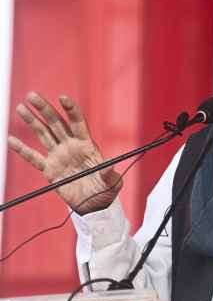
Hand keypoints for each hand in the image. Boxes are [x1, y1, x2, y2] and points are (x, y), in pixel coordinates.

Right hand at [7, 92, 121, 214]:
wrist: (94, 204)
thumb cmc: (106, 190)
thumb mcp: (112, 182)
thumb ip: (109, 173)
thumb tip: (110, 164)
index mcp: (87, 145)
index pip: (78, 122)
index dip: (70, 110)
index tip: (62, 97)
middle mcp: (71, 147)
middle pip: (56, 124)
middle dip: (45, 109)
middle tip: (32, 95)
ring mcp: (59, 156)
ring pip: (43, 135)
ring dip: (32, 122)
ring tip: (21, 108)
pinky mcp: (49, 169)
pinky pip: (33, 158)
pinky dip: (22, 150)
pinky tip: (12, 140)